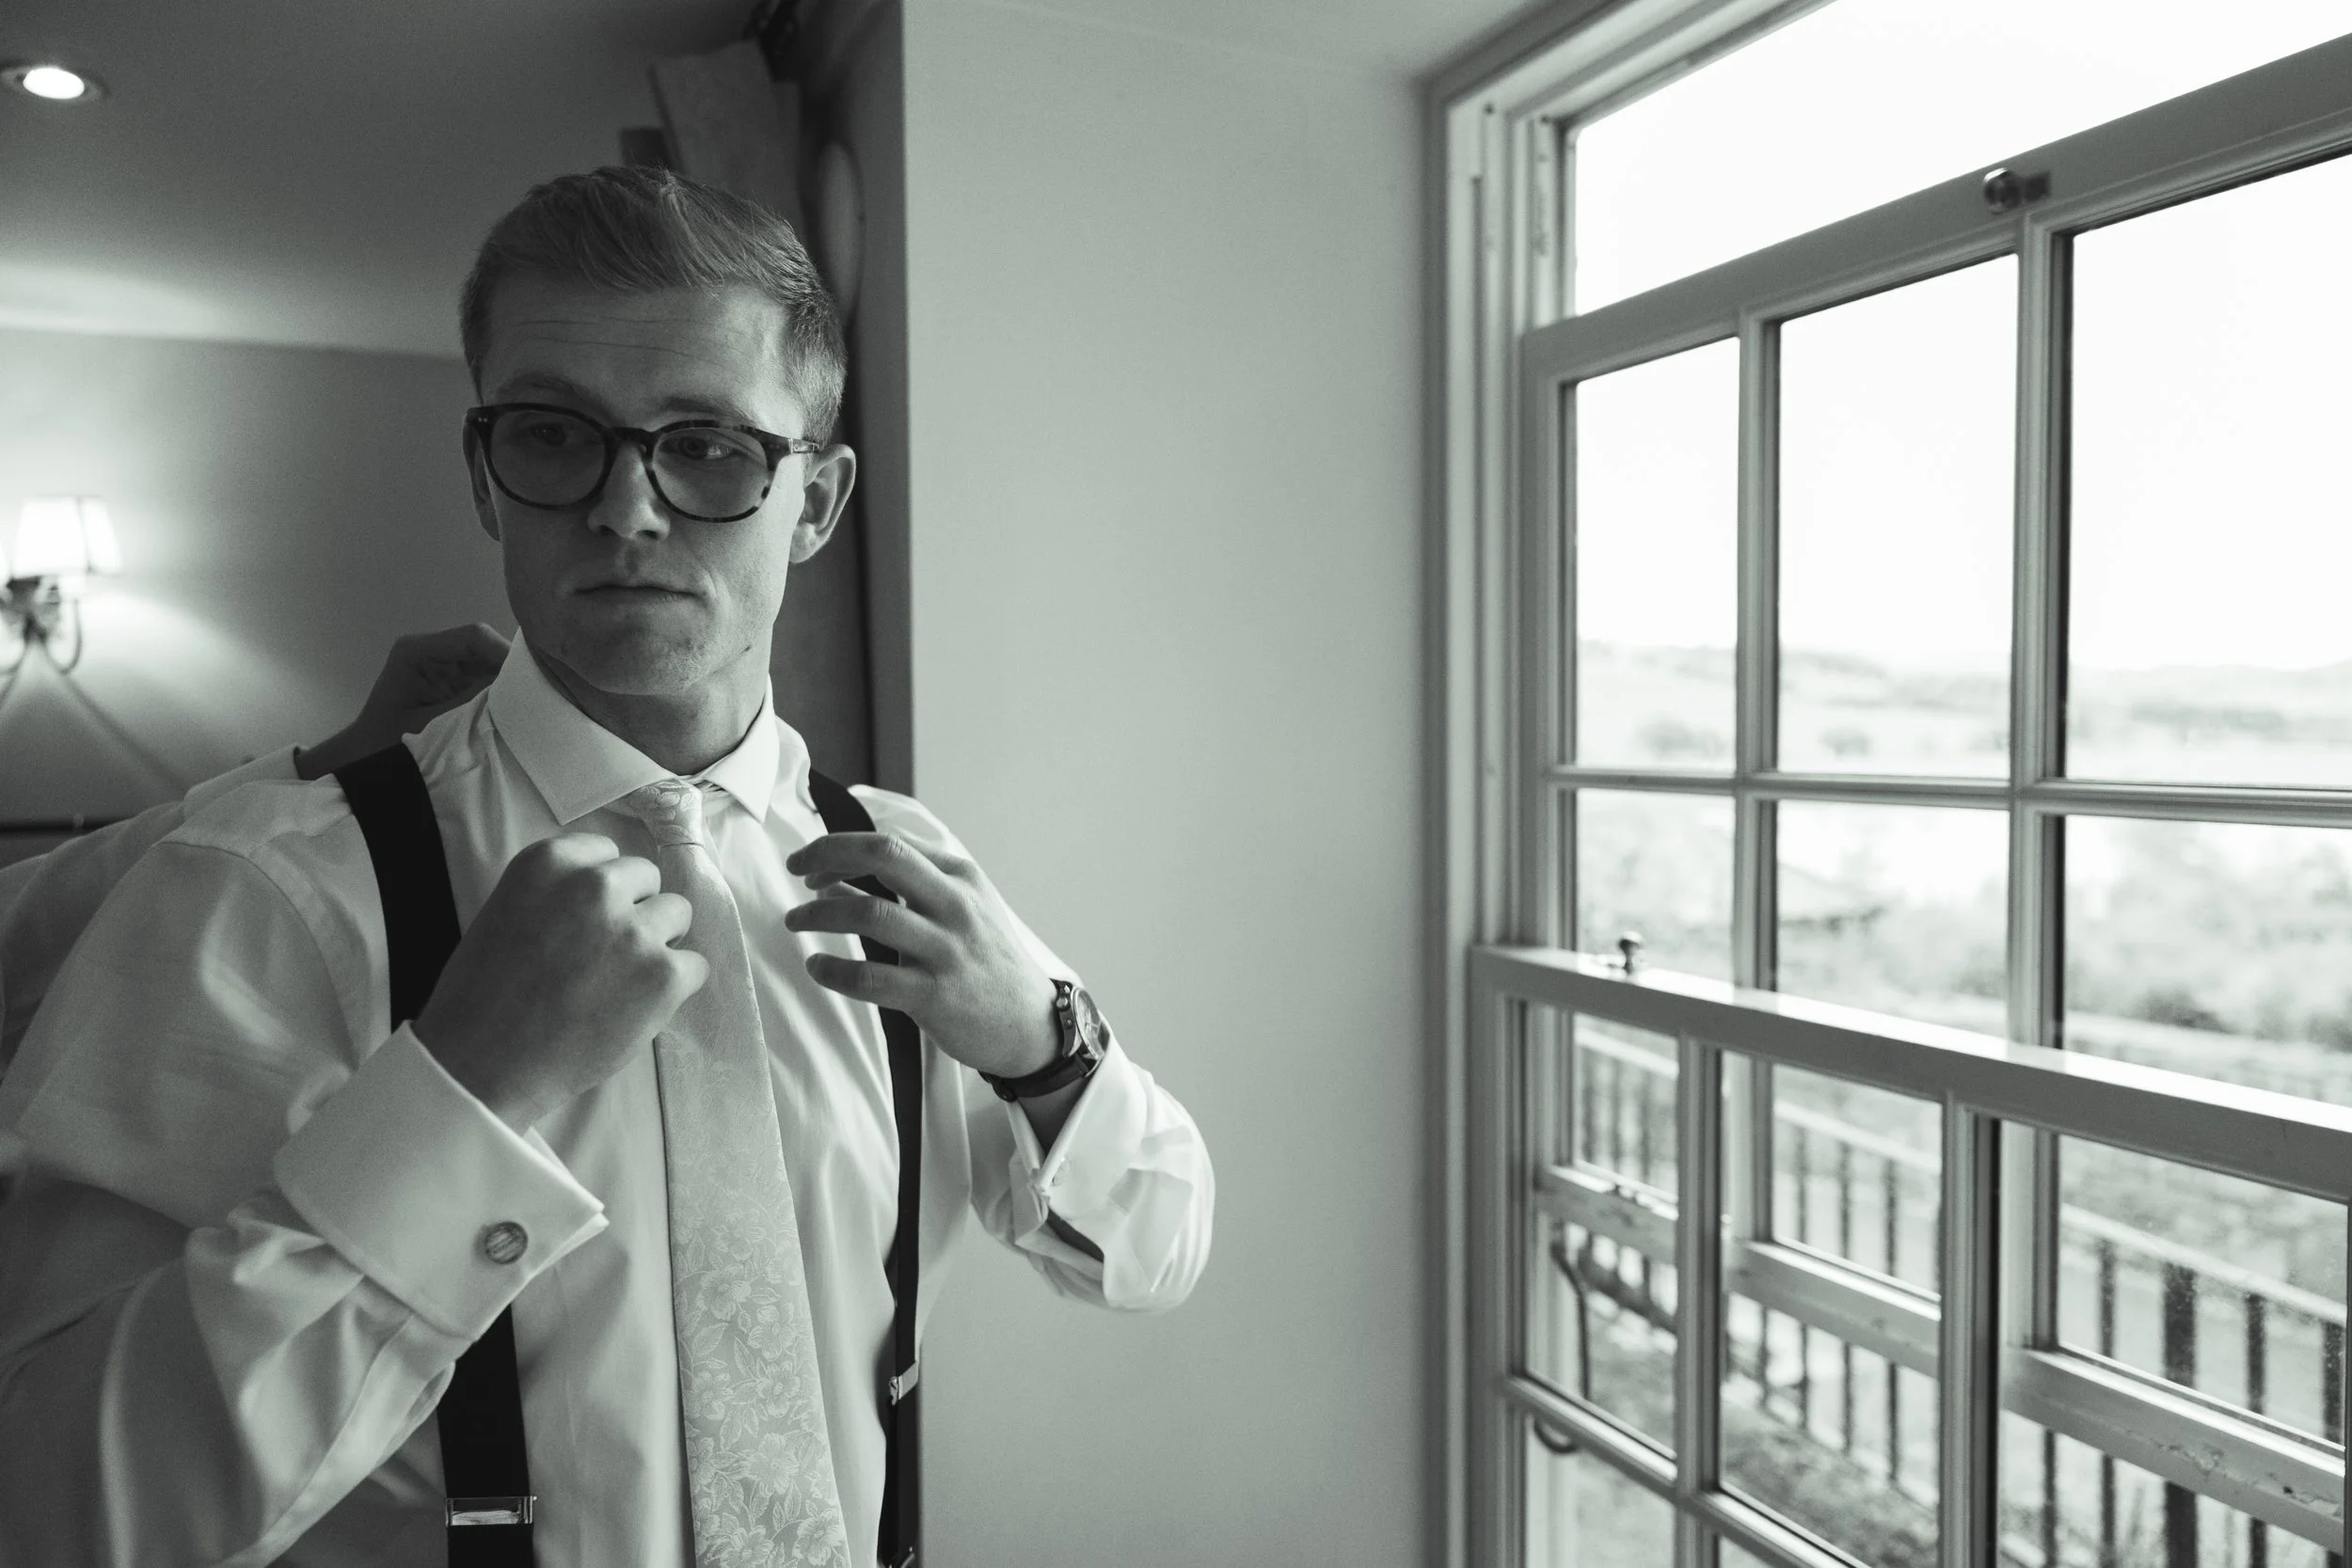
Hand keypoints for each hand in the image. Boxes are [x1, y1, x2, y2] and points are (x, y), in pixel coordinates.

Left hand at [296, 623, 512, 779]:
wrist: (364, 763)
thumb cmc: (388, 746)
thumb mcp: (433, 726)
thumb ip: (474, 705)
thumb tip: (518, 694)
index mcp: (417, 651)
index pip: (474, 637)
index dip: (506, 653)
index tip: (533, 680)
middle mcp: (433, 652)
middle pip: (486, 647)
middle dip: (513, 669)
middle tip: (541, 692)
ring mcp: (444, 667)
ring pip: (491, 663)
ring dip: (510, 683)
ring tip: (533, 703)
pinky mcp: (453, 684)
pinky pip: (486, 680)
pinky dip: (503, 694)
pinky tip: (518, 710)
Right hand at [413, 834, 706, 1130]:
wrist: (482, 1066)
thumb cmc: (483, 997)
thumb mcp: (506, 913)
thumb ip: (557, 893)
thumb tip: (609, 893)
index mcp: (549, 864)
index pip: (606, 852)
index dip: (602, 891)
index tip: (587, 919)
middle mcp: (595, 886)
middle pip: (647, 877)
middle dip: (633, 910)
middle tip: (605, 954)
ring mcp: (633, 931)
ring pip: (678, 914)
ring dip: (658, 943)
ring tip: (621, 980)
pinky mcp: (662, 976)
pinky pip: (696, 965)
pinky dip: (676, 987)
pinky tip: (638, 1006)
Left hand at [781, 833, 1060, 1080]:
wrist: (1030, 1023)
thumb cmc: (987, 962)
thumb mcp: (966, 908)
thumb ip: (912, 888)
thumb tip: (835, 879)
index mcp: (961, 877)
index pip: (892, 842)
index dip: (842, 848)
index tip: (813, 866)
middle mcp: (956, 905)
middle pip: (884, 857)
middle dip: (827, 855)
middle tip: (795, 870)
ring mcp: (946, 950)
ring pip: (870, 915)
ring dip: (819, 914)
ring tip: (795, 922)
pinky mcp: (934, 995)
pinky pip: (869, 978)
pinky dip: (833, 970)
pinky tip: (817, 967)